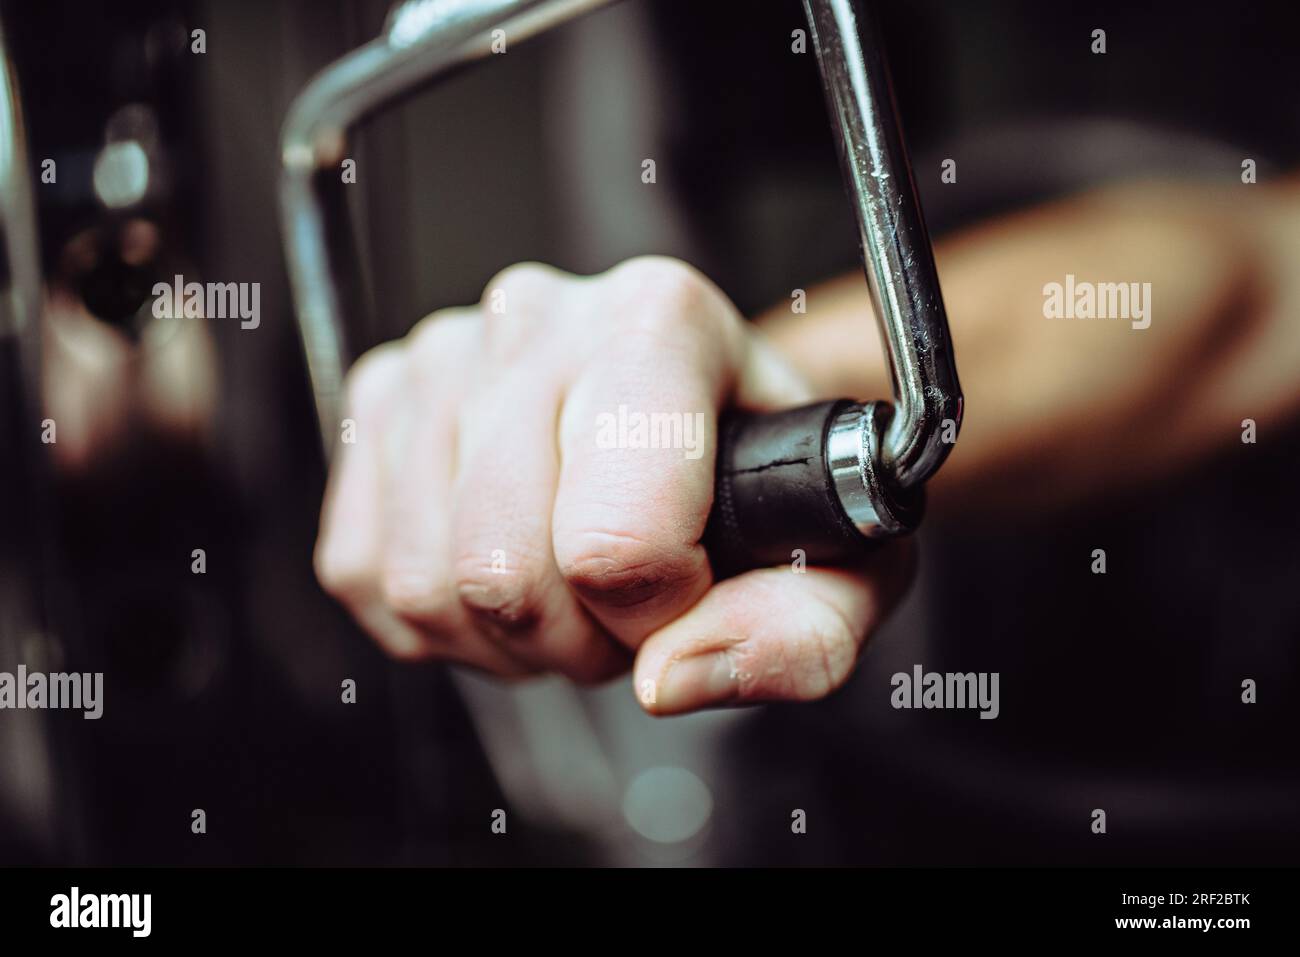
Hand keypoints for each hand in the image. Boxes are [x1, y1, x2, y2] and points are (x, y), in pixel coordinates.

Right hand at [314, 256, 914, 713]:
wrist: (699, 405)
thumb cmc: (768, 470)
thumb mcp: (843, 554)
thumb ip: (804, 629)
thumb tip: (675, 676)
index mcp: (660, 323)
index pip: (616, 534)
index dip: (660, 607)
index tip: (694, 583)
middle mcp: (537, 319)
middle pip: (503, 569)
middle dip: (578, 636)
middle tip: (630, 601)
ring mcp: (441, 356)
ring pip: (427, 582)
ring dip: (509, 633)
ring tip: (574, 583)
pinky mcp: (375, 404)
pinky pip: (364, 572)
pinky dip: (440, 617)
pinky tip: (509, 574)